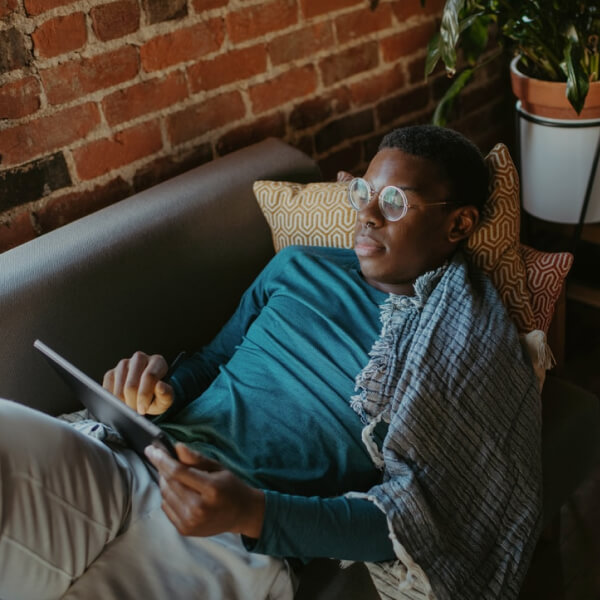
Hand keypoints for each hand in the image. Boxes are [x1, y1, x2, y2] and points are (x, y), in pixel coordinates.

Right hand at [102, 351, 173, 415]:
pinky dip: (113, 402)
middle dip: (133, 403)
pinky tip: (122, 403)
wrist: (147, 396)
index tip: (143, 409)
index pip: (148, 376)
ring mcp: (123, 364)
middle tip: (136, 412)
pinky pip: (108, 391)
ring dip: (123, 404)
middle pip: (131, 385)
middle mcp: (140, 359)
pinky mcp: (111, 373)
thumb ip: (166, 394)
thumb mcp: (166, 399)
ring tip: (131, 408)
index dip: (144, 395)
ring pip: (119, 390)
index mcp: (157, 361)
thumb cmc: (158, 396)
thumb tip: (160, 387)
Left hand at [145, 443, 264, 538]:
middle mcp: (199, 508)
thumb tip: (177, 447)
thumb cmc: (230, 487)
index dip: (162, 459)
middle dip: (161, 467)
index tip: (151, 449)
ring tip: (171, 472)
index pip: (178, 472)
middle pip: (169, 483)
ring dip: (164, 481)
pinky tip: (177, 489)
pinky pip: (166, 507)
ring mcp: (191, 521)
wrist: (241, 514)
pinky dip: (167, 495)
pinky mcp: (185, 530)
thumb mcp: (218, 468)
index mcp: (210, 489)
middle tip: (159, 456)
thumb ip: (196, 459)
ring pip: (165, 495)